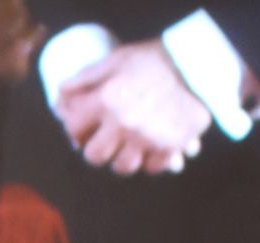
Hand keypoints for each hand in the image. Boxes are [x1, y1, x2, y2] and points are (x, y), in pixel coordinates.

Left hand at [54, 40, 211, 174]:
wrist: (201, 62)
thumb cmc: (154, 59)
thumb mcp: (116, 60)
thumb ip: (85, 79)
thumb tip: (59, 96)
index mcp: (107, 100)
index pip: (73, 128)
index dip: (76, 128)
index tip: (83, 127)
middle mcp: (124, 123)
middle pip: (94, 156)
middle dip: (97, 149)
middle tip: (105, 140)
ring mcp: (148, 137)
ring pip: (123, 166)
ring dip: (123, 157)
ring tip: (130, 145)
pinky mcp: (172, 144)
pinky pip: (153, 166)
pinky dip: (152, 161)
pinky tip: (153, 149)